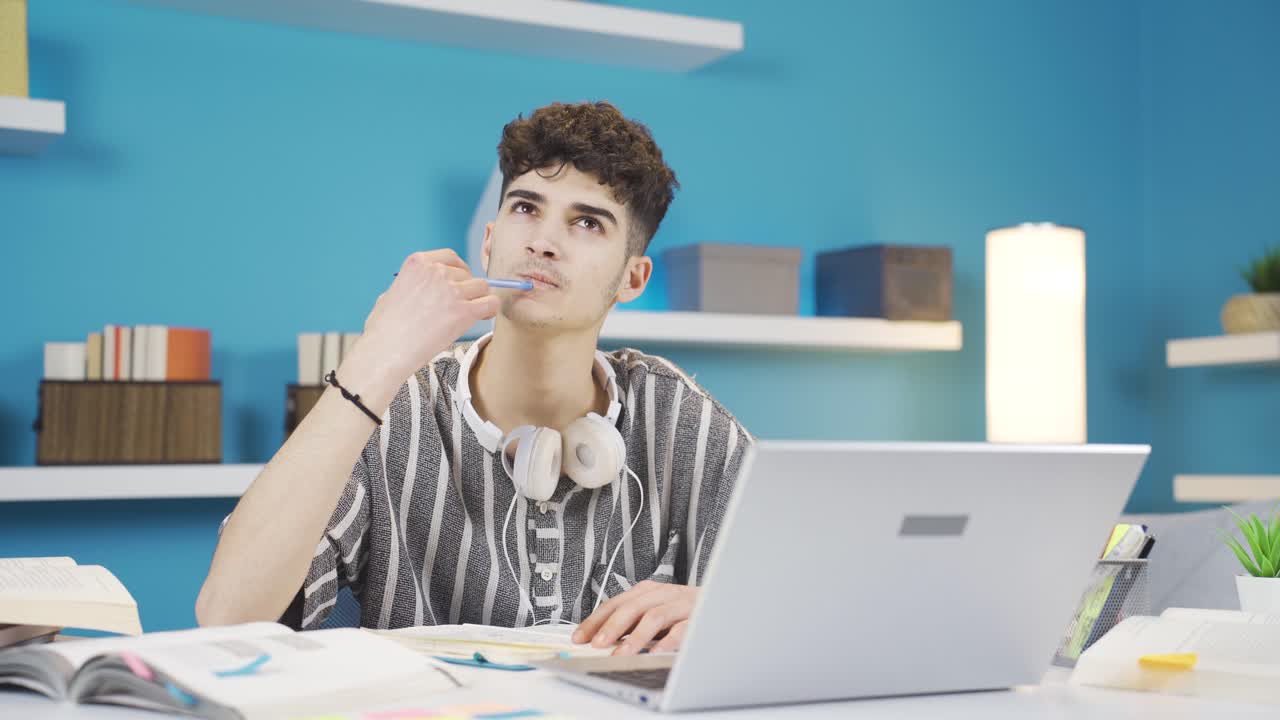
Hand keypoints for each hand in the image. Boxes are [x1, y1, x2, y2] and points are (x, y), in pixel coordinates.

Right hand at [343, 249, 499, 394]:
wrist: (385, 351)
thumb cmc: (383, 329)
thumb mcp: (390, 294)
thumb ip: (409, 286)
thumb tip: (418, 290)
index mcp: (418, 262)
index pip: (450, 257)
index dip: (458, 272)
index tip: (458, 283)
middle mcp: (436, 272)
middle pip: (467, 274)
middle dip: (467, 290)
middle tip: (461, 306)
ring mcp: (451, 291)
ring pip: (482, 287)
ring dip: (479, 299)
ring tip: (471, 314)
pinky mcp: (463, 311)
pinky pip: (491, 303)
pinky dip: (490, 310)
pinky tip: (482, 317)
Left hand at [572, 581, 697, 655]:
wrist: (724, 600)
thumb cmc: (683, 611)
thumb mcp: (654, 611)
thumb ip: (632, 621)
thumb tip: (601, 639)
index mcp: (647, 591)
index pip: (615, 603)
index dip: (595, 620)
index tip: (579, 637)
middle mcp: (662, 593)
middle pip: (632, 607)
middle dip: (612, 627)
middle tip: (597, 644)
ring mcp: (680, 604)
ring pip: (654, 616)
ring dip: (635, 637)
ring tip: (621, 654)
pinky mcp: (698, 617)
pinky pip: (681, 629)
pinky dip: (667, 642)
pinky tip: (655, 653)